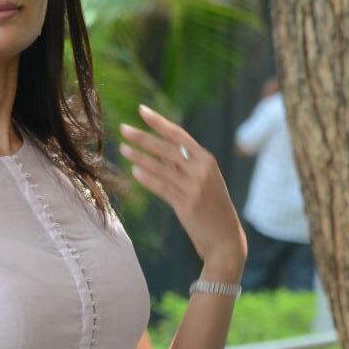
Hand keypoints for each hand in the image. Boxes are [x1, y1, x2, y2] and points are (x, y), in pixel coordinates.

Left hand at [119, 103, 246, 269]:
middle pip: (167, 148)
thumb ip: (186, 166)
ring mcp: (195, 187)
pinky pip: (162, 188)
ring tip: (123, 148)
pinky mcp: (187, 204)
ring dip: (140, 157)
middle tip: (123, 129)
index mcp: (207, 159)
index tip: (141, 110)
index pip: (179, 135)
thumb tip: (159, 151)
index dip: (159, 122)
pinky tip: (134, 171)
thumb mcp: (205, 181)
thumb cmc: (212, 209)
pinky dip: (148, 179)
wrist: (225, 238)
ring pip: (161, 167)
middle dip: (143, 137)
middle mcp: (202, 169)